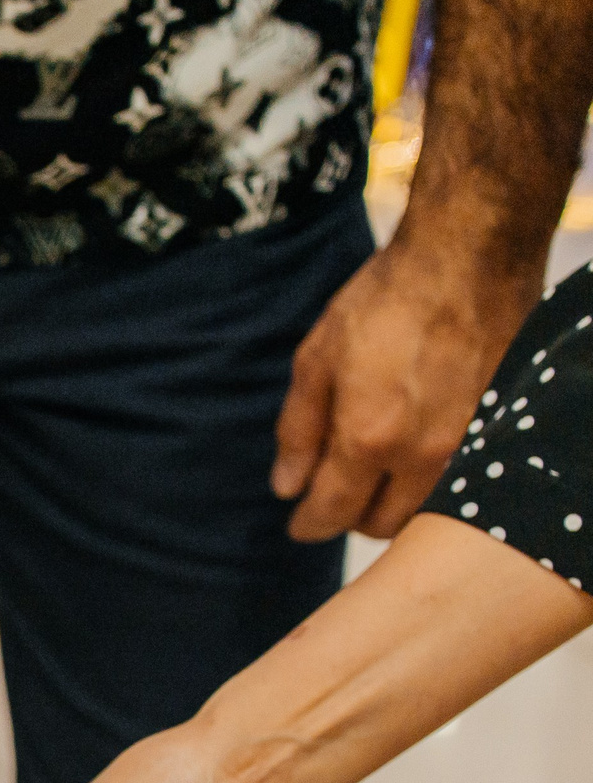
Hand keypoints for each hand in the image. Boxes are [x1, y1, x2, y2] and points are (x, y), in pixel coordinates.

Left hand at [272, 235, 539, 541]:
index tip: (298, 523)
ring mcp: (468, 443)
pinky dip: (429, 478)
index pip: (333, 514)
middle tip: (333, 492)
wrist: (470, 258)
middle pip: (382, 524)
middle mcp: (424, 453)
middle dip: (351, 517)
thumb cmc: (385, 301)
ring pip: (424, 508)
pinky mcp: (496, 426)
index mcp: (370, 439)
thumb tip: (286, 487)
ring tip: (372, 471)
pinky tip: (412, 448)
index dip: (309, 524)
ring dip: (393, 502)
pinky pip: (457, 477)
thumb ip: (299, 431)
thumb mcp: (317, 361)